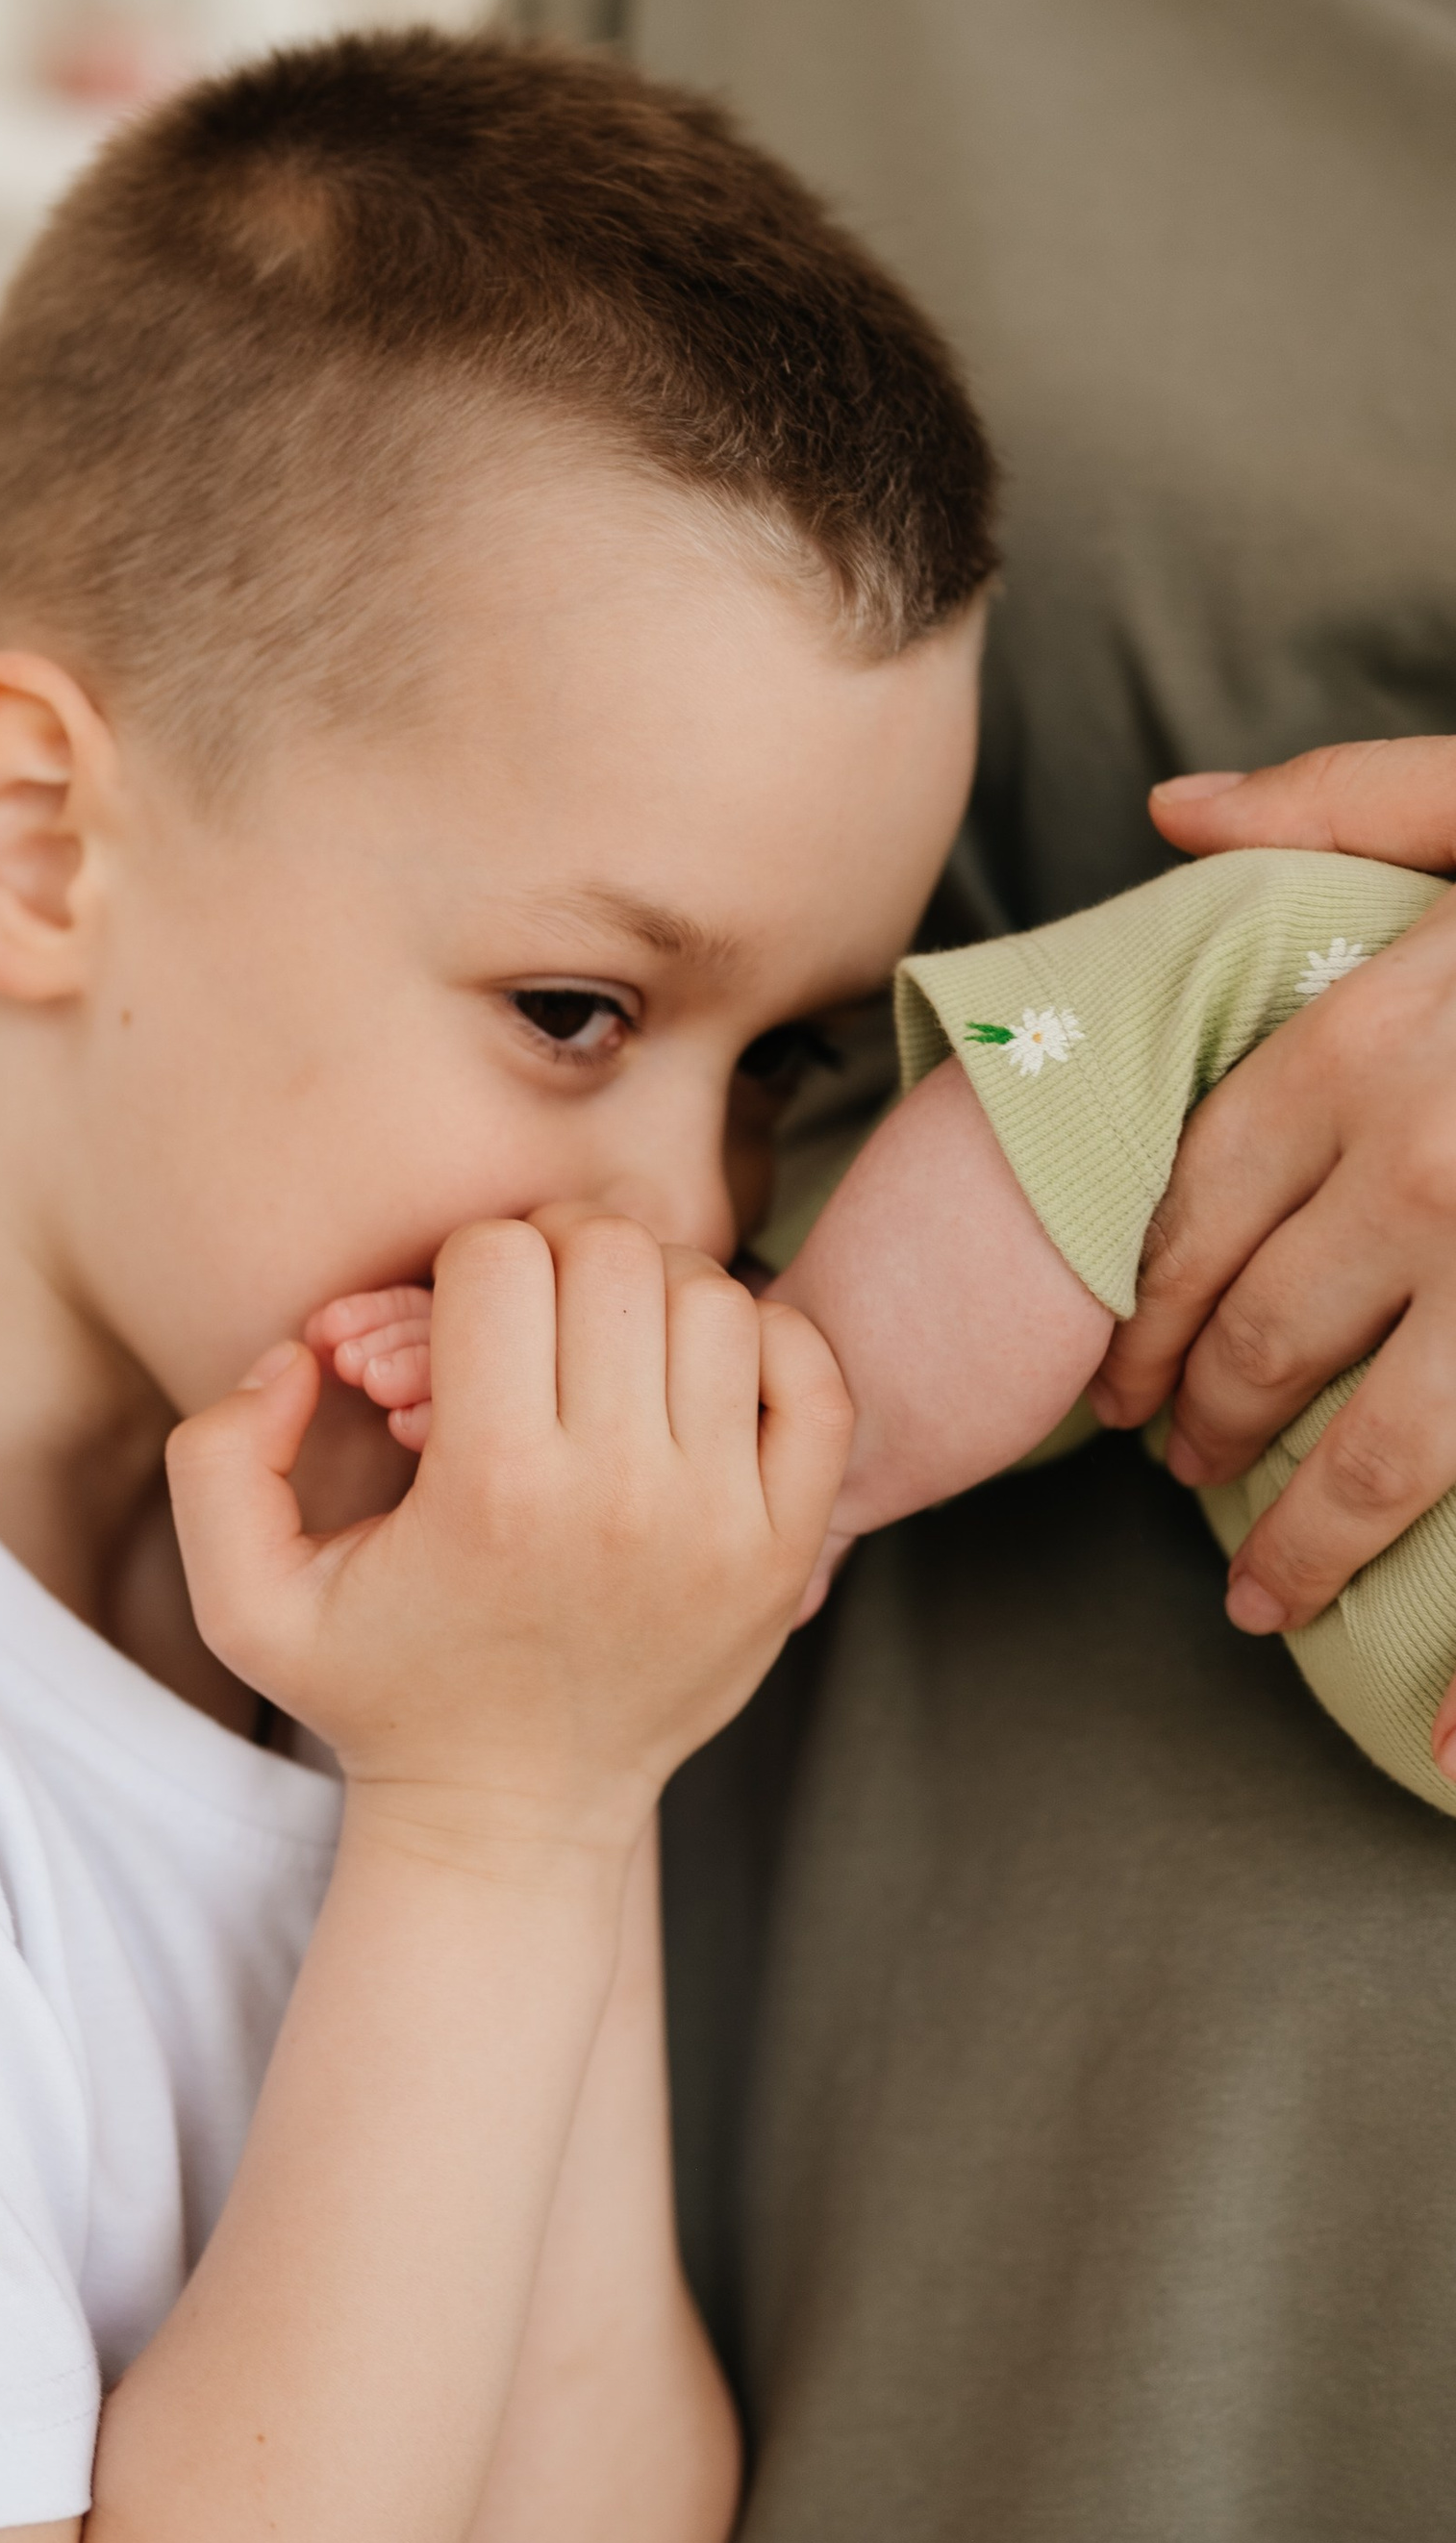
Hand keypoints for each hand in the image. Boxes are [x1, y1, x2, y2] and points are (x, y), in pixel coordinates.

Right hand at [173, 1210, 849, 1852]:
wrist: (513, 1816)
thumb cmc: (381, 1688)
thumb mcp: (244, 1600)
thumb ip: (217, 1458)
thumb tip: (300, 1352)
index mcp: (492, 1491)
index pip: (499, 1257)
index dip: (461, 1265)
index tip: (454, 1324)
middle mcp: (619, 1499)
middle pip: (612, 1256)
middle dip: (555, 1255)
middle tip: (529, 1311)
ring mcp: (723, 1524)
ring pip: (712, 1296)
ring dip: (651, 1294)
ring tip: (603, 1346)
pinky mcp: (787, 1550)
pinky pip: (810, 1372)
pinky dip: (761, 1341)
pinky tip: (691, 1378)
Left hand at [1093, 741, 1455, 1646]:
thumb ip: (1336, 799)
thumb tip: (1171, 805)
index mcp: (1367, 1050)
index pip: (1193, 1212)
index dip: (1142, 1312)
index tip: (1119, 1375)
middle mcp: (1422, 1174)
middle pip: (1262, 1339)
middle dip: (1203, 1429)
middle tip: (1176, 1475)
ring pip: (1378, 1451)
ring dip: (1306, 1542)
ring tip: (1263, 1594)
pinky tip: (1443, 1742)